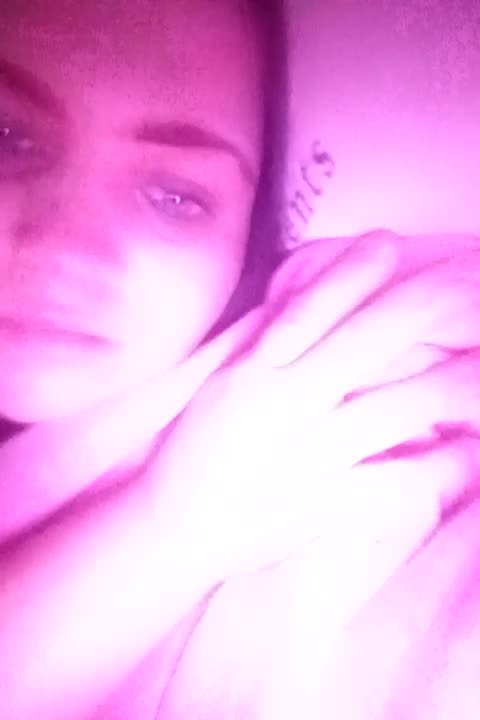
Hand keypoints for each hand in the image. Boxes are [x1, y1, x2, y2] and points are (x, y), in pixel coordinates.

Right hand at [149, 233, 479, 584]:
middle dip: (429, 304)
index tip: (391, 242)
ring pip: (400, 405)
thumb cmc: (195, 451)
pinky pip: (398, 481)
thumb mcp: (218, 385)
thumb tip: (299, 299)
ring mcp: (310, 454)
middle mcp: (285, 402)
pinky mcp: (325, 504)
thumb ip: (258, 342)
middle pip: (370, 341)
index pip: (312, 307)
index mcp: (254, 370)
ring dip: (458, 381)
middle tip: (475, 281)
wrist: (172, 528)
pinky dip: (443, 463)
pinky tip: (468, 447)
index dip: (354, 271)